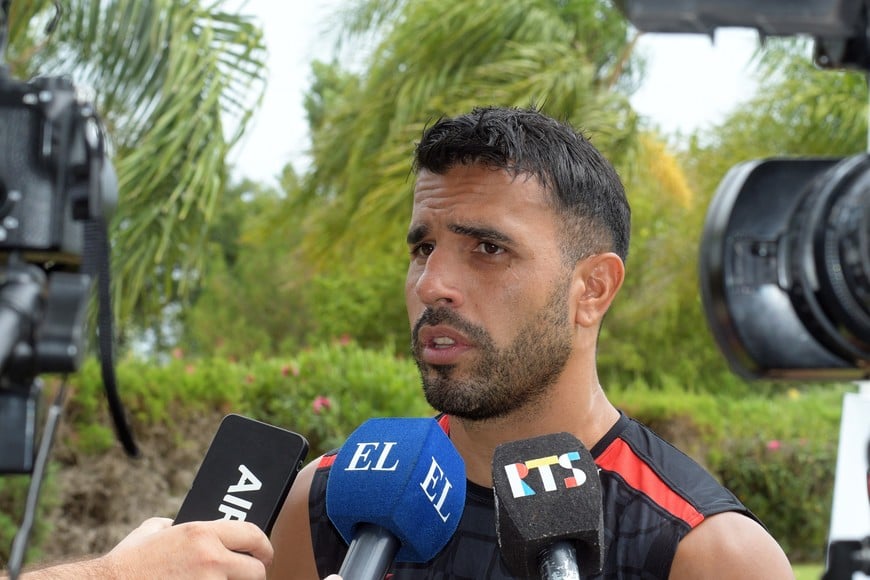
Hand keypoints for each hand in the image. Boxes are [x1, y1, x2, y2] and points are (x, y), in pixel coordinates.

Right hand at [99, 517, 272, 579]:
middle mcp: (210, 559)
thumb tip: (177, 524)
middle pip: (256, 571)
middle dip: (254, 574)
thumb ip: (172, 525)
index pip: (252, 535)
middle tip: (247, 575)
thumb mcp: (150, 532)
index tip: (264, 554)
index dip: (263, 546)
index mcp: (202, 534)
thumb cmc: (126, 563)